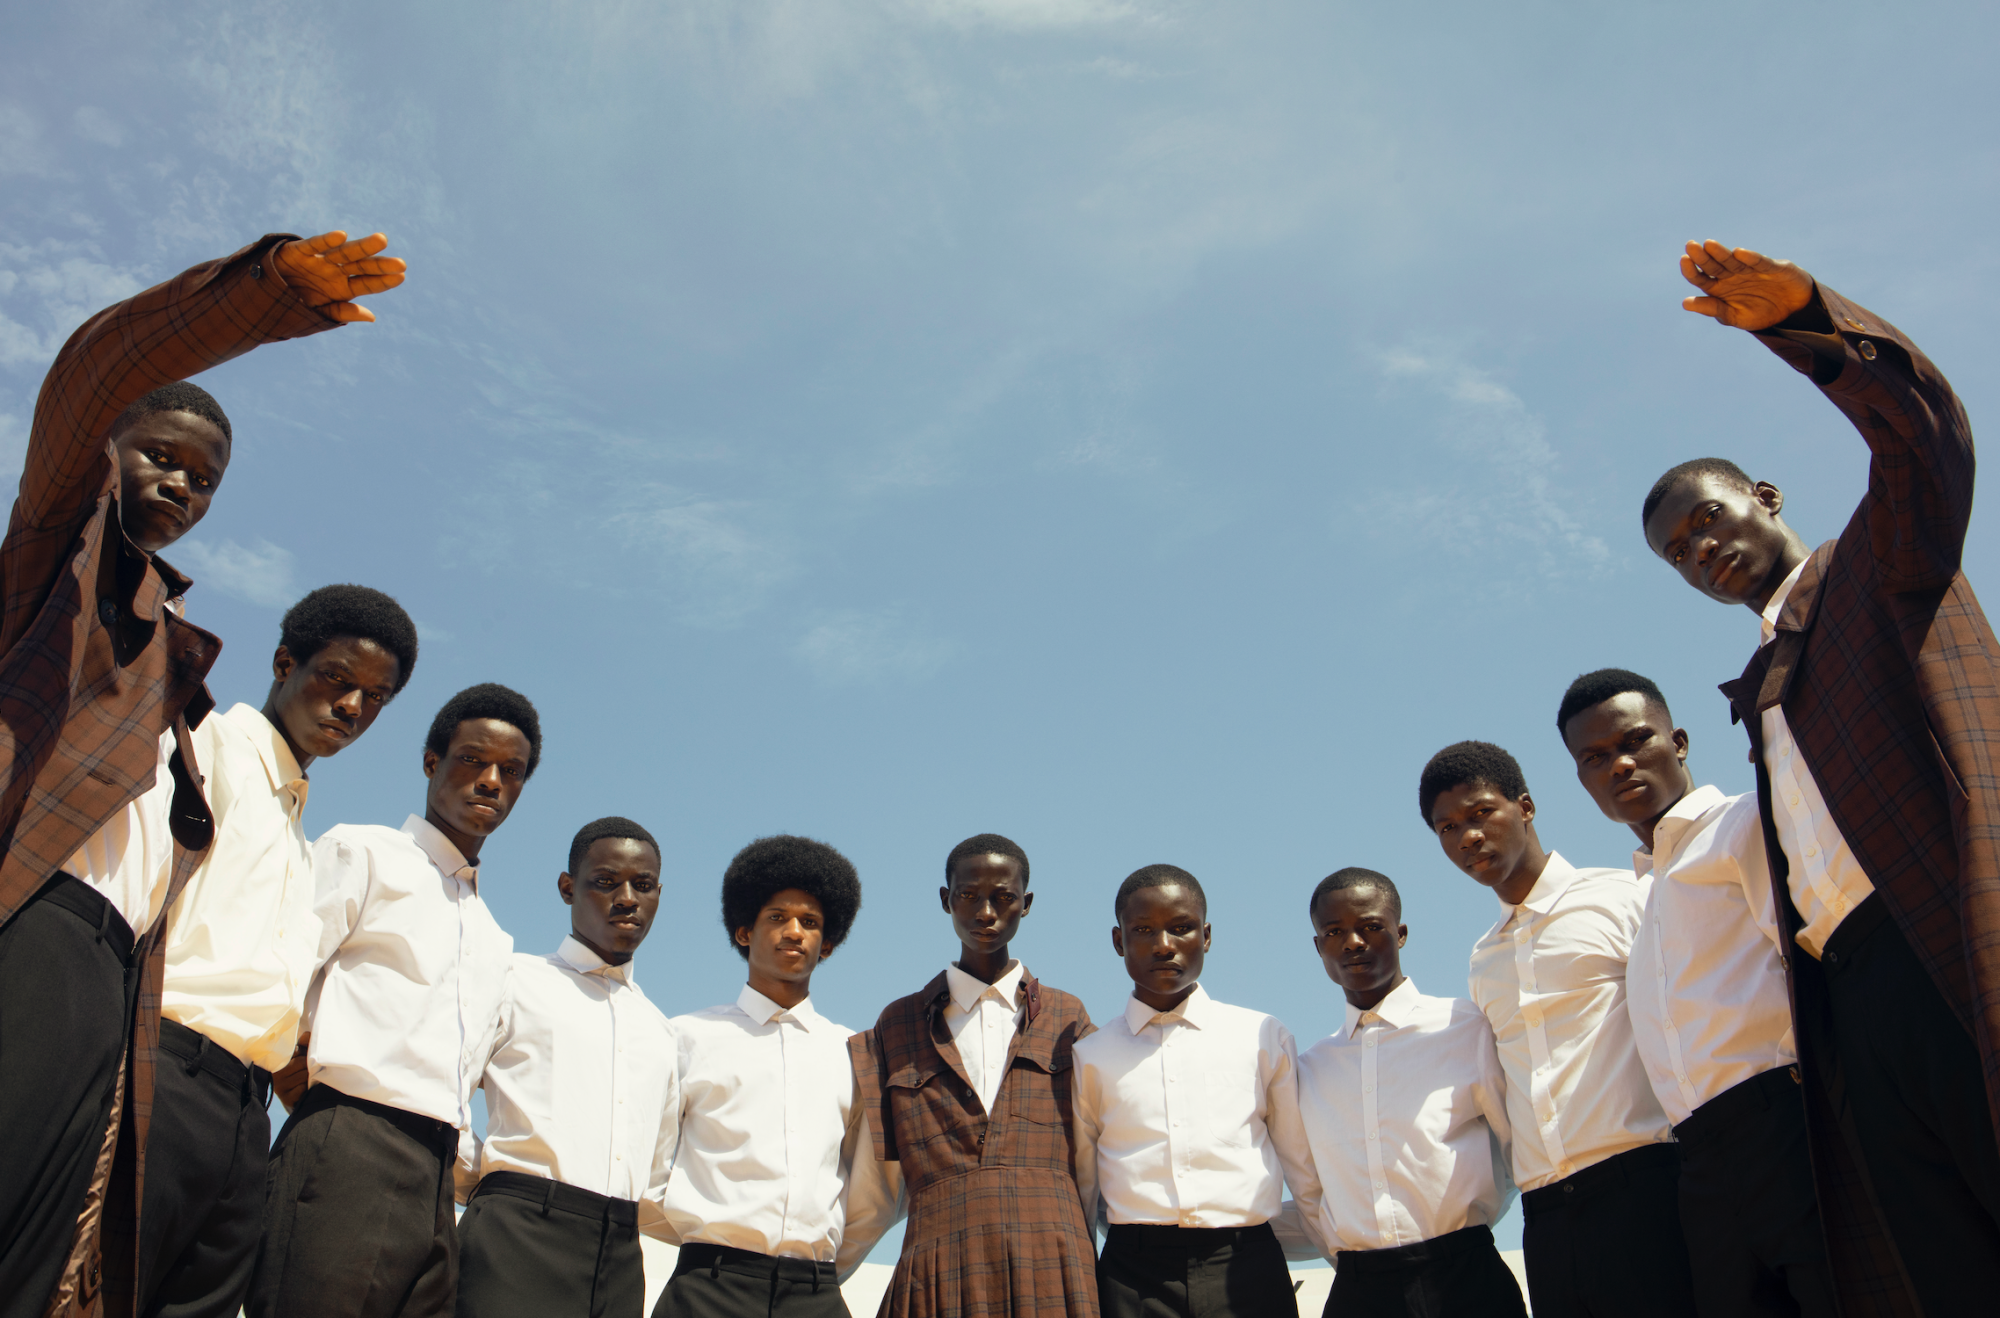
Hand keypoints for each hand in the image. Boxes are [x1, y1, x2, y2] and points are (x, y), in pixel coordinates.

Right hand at [270, 232, 406, 323]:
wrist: (265, 296)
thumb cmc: (296, 304)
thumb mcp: (320, 313)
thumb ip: (343, 312)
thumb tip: (372, 316)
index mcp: (343, 287)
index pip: (368, 283)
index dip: (383, 281)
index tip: (401, 277)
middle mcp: (335, 271)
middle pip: (362, 266)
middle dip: (380, 265)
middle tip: (401, 263)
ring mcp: (320, 260)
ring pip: (344, 252)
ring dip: (363, 247)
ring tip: (381, 241)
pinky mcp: (300, 251)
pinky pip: (315, 245)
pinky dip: (326, 240)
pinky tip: (341, 235)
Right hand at [272, 1030, 309, 1110]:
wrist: (300, 1093)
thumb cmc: (301, 1068)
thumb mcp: (301, 1053)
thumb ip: (304, 1042)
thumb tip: (306, 1035)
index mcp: (278, 1060)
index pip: (295, 1051)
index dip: (303, 1053)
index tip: (305, 1055)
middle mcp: (275, 1074)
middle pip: (301, 1063)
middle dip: (309, 1064)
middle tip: (310, 1068)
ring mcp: (279, 1087)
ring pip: (303, 1076)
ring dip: (309, 1077)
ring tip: (309, 1077)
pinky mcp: (286, 1099)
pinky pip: (301, 1089)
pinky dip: (306, 1088)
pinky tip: (305, 1088)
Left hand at [1679, 240, 1813, 330]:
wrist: (1793, 310)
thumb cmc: (1760, 313)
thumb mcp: (1735, 317)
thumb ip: (1713, 309)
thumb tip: (1685, 302)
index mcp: (1719, 288)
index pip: (1700, 278)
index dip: (1691, 270)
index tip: (1684, 261)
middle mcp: (1732, 276)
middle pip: (1713, 265)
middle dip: (1702, 256)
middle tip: (1690, 245)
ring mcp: (1751, 269)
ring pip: (1733, 260)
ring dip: (1721, 253)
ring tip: (1709, 244)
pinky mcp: (1772, 267)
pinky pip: (1759, 261)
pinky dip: (1750, 258)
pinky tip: (1739, 253)